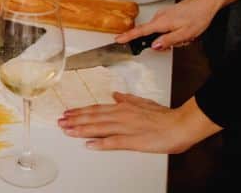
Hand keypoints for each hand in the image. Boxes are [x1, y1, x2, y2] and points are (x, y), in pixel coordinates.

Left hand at [58, 93, 216, 153]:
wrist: (181, 124)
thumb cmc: (166, 116)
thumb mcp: (144, 102)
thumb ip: (128, 99)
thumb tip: (116, 95)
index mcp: (124, 107)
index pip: (97, 109)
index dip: (81, 111)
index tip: (68, 112)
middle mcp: (122, 115)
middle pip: (94, 117)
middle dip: (75, 119)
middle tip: (60, 122)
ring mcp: (127, 128)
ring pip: (99, 128)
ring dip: (81, 129)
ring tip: (67, 130)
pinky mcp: (134, 140)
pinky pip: (114, 142)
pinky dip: (100, 143)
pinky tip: (89, 145)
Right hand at [114, 0, 219, 49]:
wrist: (205, 3)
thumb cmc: (197, 16)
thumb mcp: (184, 34)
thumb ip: (167, 41)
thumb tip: (154, 46)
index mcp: (161, 22)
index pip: (141, 31)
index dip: (128, 37)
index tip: (118, 40)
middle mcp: (160, 17)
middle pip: (152, 35)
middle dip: (163, 43)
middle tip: (179, 42)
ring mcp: (163, 15)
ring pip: (160, 32)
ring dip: (171, 38)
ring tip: (186, 36)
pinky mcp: (168, 15)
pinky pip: (164, 28)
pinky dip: (173, 33)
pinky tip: (184, 32)